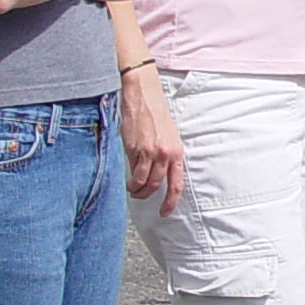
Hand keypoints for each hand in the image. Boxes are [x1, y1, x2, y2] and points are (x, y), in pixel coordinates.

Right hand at [119, 64, 185, 213]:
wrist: (142, 92)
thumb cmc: (154, 111)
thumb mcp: (167, 134)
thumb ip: (164, 154)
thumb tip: (157, 172)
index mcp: (176, 150)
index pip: (176, 183)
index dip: (170, 201)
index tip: (165, 212)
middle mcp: (165, 153)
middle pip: (157, 185)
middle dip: (148, 195)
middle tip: (141, 197)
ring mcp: (149, 151)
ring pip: (142, 181)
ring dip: (136, 189)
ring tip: (132, 189)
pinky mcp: (134, 147)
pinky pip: (132, 170)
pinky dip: (129, 178)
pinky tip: (127, 179)